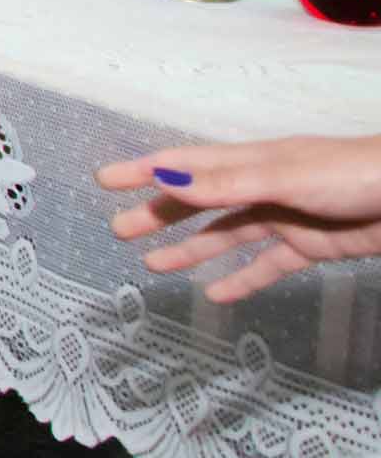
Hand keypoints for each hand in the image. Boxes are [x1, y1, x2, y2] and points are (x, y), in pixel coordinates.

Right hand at [96, 135, 380, 301]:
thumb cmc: (351, 174)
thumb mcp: (284, 177)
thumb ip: (226, 184)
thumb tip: (164, 181)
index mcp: (250, 162)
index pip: (185, 165)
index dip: (144, 171)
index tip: (105, 181)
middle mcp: (260, 188)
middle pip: (199, 201)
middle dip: (158, 214)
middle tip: (119, 231)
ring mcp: (284, 218)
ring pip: (226, 235)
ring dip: (190, 249)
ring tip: (152, 266)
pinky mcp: (309, 246)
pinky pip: (267, 266)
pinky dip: (241, 280)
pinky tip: (217, 295)